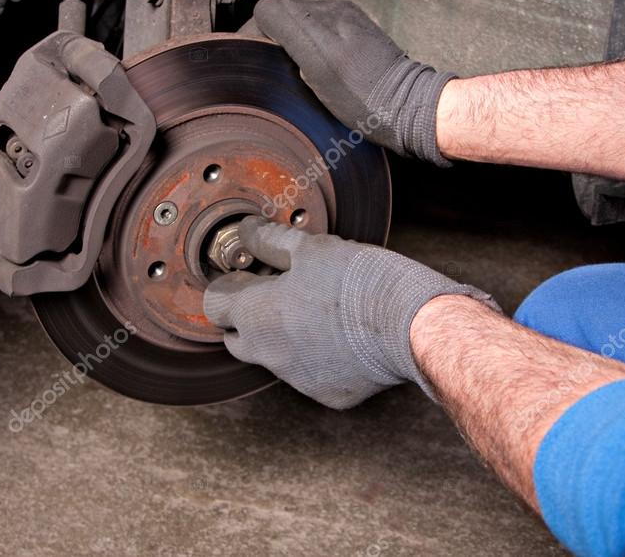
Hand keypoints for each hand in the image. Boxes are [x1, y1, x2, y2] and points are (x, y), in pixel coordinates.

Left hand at [203, 217, 498, 408]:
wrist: (410, 325)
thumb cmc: (360, 281)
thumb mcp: (311, 248)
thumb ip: (269, 241)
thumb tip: (247, 230)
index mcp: (256, 317)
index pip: (215, 306)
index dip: (229, 286)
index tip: (247, 275)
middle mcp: (269, 355)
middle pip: (237, 339)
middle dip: (247, 318)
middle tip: (275, 293)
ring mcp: (297, 380)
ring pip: (275, 357)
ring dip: (284, 338)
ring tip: (318, 311)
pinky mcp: (328, 394)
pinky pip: (311, 374)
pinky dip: (318, 357)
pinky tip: (342, 336)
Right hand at [253, 0, 454, 165]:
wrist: (407, 106)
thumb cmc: (363, 98)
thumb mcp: (316, 70)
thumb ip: (288, 34)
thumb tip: (263, 18)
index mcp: (319, 18)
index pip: (268, 10)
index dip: (256, 31)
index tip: (255, 53)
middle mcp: (333, 10)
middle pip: (285, 14)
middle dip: (275, 37)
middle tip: (278, 67)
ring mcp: (348, 16)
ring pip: (303, 21)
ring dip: (296, 40)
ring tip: (302, 69)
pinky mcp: (359, 27)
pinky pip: (323, 27)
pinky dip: (315, 42)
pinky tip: (324, 65)